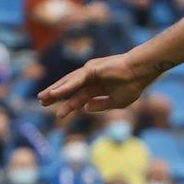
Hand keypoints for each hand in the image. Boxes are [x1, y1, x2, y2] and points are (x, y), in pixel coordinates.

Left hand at [39, 51, 160, 123]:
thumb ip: (102, 105)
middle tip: (41, 101)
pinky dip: (65, 87)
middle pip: (70, 88)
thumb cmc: (134, 85)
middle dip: (56, 95)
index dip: (69, 105)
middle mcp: (92, 78)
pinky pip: (75, 80)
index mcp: (99, 87)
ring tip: (42, 97)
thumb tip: (85, 108)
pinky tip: (55, 93)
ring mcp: (90, 72)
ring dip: (56, 90)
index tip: (58, 115)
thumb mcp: (117, 101)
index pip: (80, 97)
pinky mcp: (91, 69)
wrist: (141, 72)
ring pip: (69, 83)